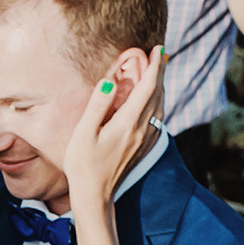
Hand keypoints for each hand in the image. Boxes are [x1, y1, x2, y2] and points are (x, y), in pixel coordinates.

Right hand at [63, 47, 167, 210]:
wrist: (94, 195)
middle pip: (158, 94)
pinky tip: (153, 102)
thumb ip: (97, 106)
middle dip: (160, 73)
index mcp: (128, 123)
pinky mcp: (144, 147)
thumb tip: (110, 83)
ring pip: (160, 106)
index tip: (158, 49)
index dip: (155, 66)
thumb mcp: (83, 134)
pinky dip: (158, 103)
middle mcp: (142, 130)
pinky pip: (157, 119)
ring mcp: (146, 140)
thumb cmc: (83, 165)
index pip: (148, 87)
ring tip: (157, 73)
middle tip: (160, 54)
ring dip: (160, 87)